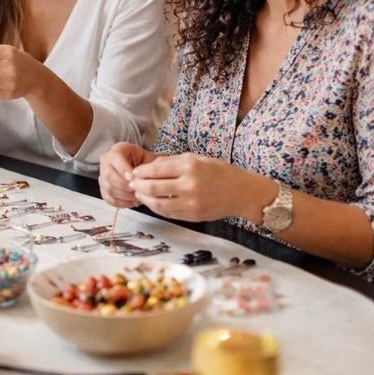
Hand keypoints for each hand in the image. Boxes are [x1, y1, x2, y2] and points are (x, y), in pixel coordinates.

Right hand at [98, 142, 156, 208]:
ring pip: (108, 188)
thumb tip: (145, 177)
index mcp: (118, 149)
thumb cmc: (148, 164)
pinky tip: (133, 202)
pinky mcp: (104, 189)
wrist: (144, 172)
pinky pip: (108, 198)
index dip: (123, 169)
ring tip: (137, 197)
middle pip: (108, 174)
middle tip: (136, 190)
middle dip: (123, 185)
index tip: (133, 178)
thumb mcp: (151, 160)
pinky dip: (121, 203)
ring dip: (124, 195)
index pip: (115, 158)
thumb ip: (150, 166)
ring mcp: (103, 175)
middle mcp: (107, 161)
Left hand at [129, 153, 250, 221]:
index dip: (140, 172)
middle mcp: (189, 185)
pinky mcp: (193, 216)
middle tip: (131, 184)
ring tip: (138, 194)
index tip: (134, 172)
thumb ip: (172, 162)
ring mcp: (191, 203)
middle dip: (137, 186)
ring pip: (157, 203)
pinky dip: (156, 208)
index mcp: (190, 166)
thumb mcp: (197, 159)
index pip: (155, 169)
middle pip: (152, 187)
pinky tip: (152, 202)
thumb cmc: (219, 172)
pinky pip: (168, 213)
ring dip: (144, 199)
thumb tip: (149, 166)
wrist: (242, 193)